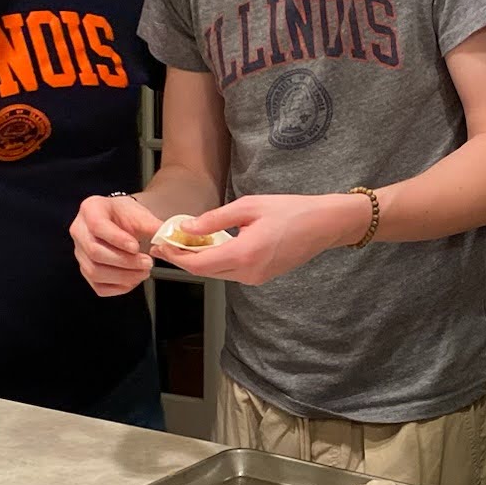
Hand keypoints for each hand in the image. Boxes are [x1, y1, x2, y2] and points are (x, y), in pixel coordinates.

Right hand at [69, 193, 160, 296]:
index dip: (117, 239)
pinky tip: (134, 280)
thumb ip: (154, 226)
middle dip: (125, 261)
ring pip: (95, 271)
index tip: (137, 247)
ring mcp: (80, 253)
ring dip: (123, 276)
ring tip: (144, 272)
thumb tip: (169, 238)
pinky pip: (98, 286)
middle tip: (148, 263)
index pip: (98, 226)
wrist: (121, 223)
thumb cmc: (128, 216)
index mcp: (91, 209)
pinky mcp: (86, 270)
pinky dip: (118, 288)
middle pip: (95, 252)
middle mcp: (79, 231)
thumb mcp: (140, 214)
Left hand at [155, 193, 365, 286]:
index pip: (199, 264)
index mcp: (244, 254)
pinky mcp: (262, 277)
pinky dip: (217, 261)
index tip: (162, 244)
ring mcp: (257, 278)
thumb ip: (215, 219)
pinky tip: (211, 245)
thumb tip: (187, 227)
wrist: (324, 225)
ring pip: (218, 273)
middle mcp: (249, 273)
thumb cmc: (290, 210)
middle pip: (205, 272)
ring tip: (186, 241)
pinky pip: (231, 272)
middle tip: (167, 242)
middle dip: (184, 258)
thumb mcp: (249, 206)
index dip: (177, 256)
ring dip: (200, 260)